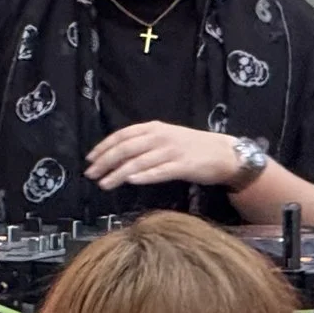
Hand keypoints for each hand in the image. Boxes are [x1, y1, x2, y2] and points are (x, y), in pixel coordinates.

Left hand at [86, 122, 241, 189]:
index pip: (122, 135)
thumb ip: (144, 143)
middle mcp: (160, 137)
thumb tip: (117, 154)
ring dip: (118, 173)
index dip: (104, 146)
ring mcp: (172, 151)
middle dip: (105, 161)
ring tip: (104, 184)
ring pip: (138, 162)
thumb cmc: (192, 147)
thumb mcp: (166, 137)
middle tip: (90, 175)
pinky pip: (159, 171)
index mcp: (154, 128)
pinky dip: (143, 176)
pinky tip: (130, 181)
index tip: (89, 159)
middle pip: (126, 148)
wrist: (224, 153)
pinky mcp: (183, 166)